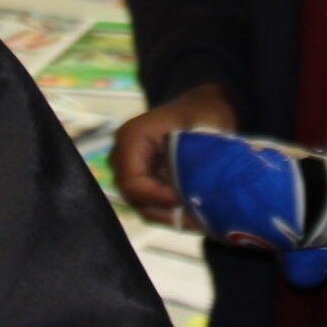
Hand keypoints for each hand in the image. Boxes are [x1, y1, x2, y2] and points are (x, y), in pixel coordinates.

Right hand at [111, 83, 237, 225]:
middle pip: (134, 197)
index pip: (132, 183)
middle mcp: (123, 154)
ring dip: (169, 214)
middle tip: (195, 215)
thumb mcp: (203, 129)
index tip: (185, 200)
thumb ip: (193, 158)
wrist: (203, 108)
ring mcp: (130, 169)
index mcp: (132, 138)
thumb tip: (190, 192)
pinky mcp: (142, 179)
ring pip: (142, 205)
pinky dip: (171, 212)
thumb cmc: (203, 114)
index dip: (157, 197)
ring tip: (198, 218)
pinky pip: (150, 204)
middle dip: (165, 210)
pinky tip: (193, 213)